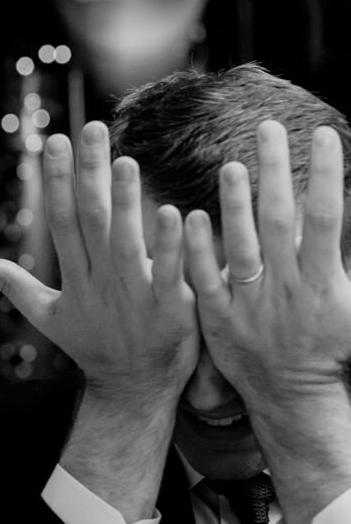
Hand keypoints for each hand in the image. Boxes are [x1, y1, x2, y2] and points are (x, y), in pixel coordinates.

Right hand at [0, 121, 198, 405]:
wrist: (134, 392)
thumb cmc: (94, 348)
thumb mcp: (47, 316)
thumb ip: (13, 285)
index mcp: (74, 277)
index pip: (60, 220)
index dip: (55, 181)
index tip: (53, 141)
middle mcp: (100, 281)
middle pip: (89, 219)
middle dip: (88, 173)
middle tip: (90, 129)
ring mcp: (134, 295)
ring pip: (125, 241)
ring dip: (124, 201)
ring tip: (124, 162)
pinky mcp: (170, 310)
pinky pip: (168, 272)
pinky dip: (170, 246)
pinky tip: (175, 213)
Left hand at [185, 122, 350, 404]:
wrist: (293, 394)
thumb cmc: (329, 347)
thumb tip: (349, 217)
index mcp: (323, 280)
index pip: (324, 217)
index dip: (325, 175)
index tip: (324, 135)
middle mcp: (286, 287)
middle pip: (280, 220)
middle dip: (277, 173)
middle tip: (270, 128)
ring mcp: (250, 302)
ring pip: (241, 246)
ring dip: (235, 205)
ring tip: (230, 164)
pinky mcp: (218, 318)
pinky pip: (205, 280)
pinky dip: (198, 250)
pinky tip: (188, 216)